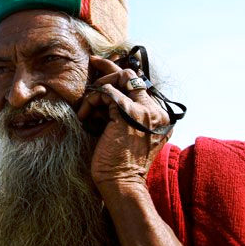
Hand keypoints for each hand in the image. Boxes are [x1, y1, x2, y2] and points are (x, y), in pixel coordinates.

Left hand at [77, 55, 171, 187]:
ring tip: (87, 110)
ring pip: (118, 80)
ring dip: (96, 91)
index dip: (120, 72)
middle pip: (131, 75)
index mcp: (159, 116)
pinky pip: (106, 94)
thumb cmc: (118, 162)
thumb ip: (123, 111)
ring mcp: (145, 112)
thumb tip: (108, 90)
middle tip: (92, 62)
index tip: (103, 65)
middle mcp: (157, 112)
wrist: (121, 183)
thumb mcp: (124, 131)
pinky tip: (85, 117)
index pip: (140, 83)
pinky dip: (91, 102)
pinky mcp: (129, 115)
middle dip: (108, 68)